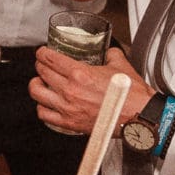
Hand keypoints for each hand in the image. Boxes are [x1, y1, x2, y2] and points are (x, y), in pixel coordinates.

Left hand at [31, 45, 150, 134]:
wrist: (138, 117)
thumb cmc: (131, 95)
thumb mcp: (120, 65)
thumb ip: (110, 54)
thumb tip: (107, 52)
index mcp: (80, 74)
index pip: (51, 59)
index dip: (42, 53)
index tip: (42, 52)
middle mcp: (70, 90)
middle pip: (42, 72)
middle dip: (40, 65)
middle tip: (42, 64)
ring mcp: (67, 108)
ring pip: (37, 93)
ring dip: (36, 84)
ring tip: (39, 82)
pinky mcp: (69, 123)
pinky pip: (44, 114)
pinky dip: (41, 107)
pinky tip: (46, 103)